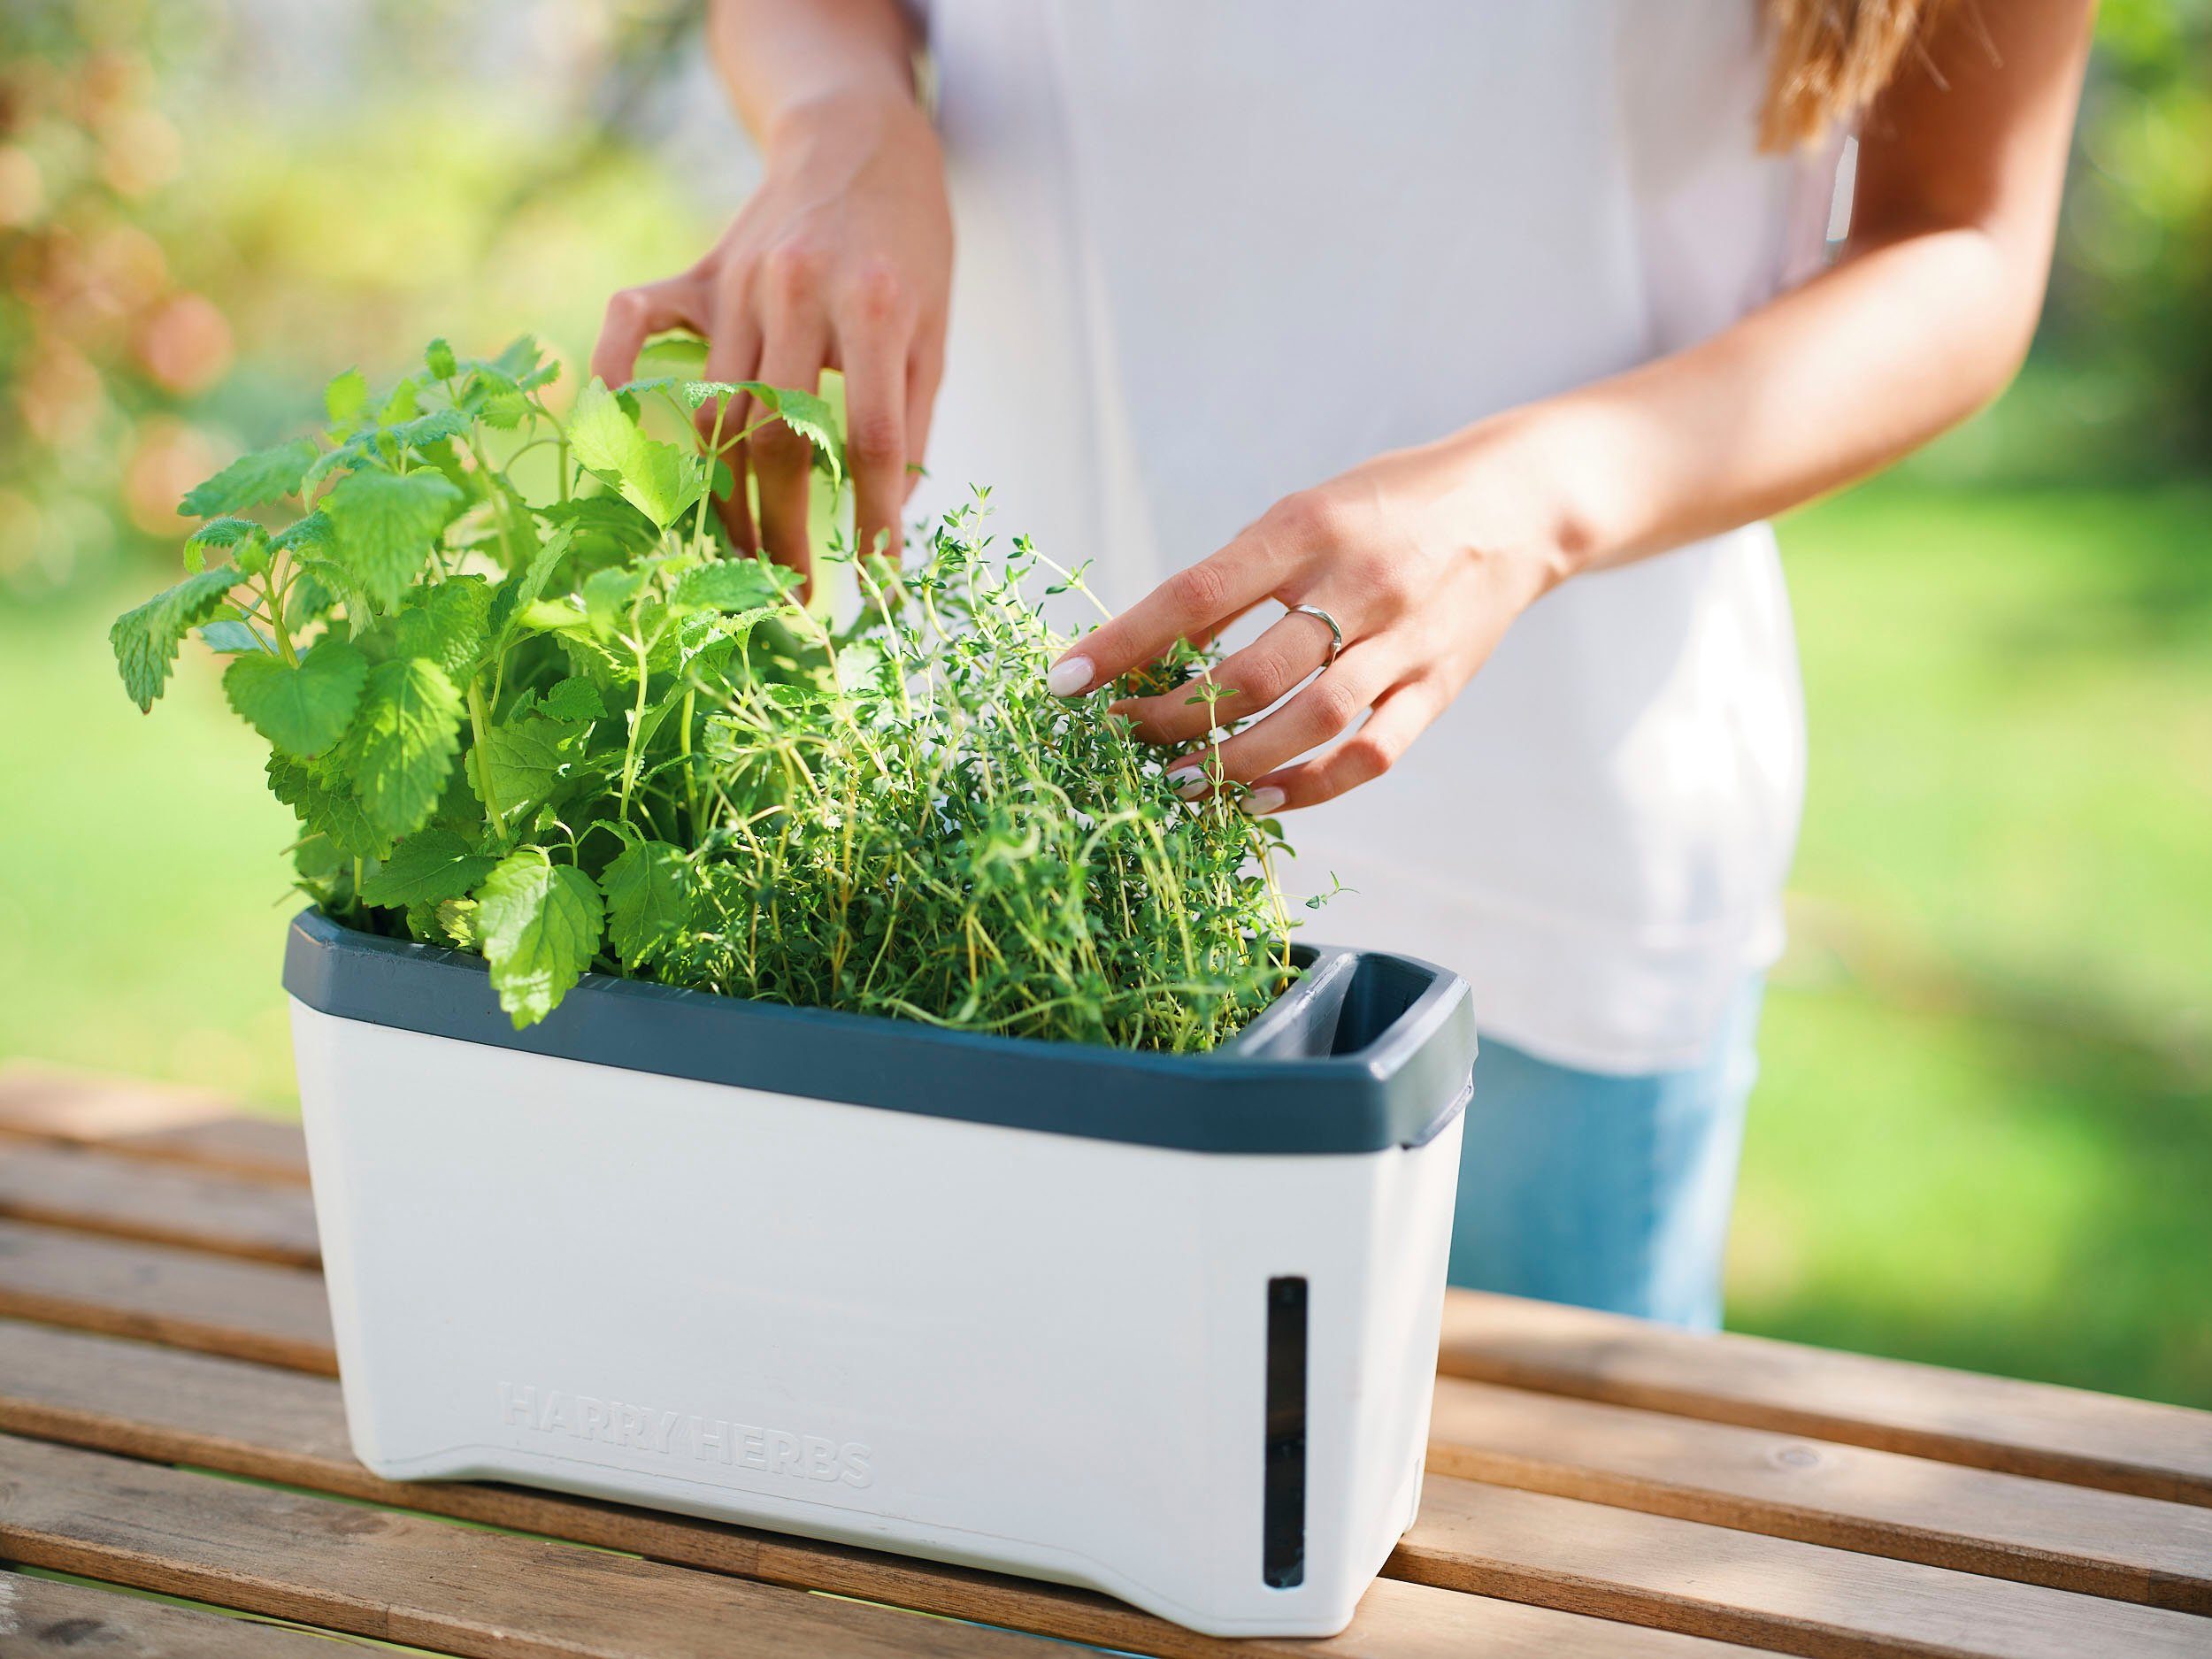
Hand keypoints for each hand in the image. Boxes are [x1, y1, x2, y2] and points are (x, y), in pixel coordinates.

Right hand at [590, 88, 951, 588]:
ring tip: (742, 554)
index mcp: (873, 308)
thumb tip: (886, 519)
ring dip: (724, 498)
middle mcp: (796, 294)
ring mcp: (735, 284)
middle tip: (794, 591)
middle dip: (785, 531)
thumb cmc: (907, 246)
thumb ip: (911, 420)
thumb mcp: (933, 330)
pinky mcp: (694, 273)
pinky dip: (616, 381)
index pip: (870, 438)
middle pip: (779, 440)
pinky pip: (632, 324)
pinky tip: (621, 445)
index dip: (873, 517)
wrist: (856, 138)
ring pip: (714, 413)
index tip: (876, 575)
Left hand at [1047, 432, 1572, 811]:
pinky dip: (1308, 786)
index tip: (1065, 681)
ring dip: (1231, 762)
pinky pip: (1369, 754)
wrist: (1516, 504)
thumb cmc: (1387, 507)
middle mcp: (1359, 585)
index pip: (1196, 596)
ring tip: (1178, 780)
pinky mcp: (1439, 687)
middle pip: (1249, 675)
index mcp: (1308, 528)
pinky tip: (1258, 798)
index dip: (1124, 644)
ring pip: (1306, 723)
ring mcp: (1405, 642)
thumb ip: (1237, 578)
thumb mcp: (1305, 513)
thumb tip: (1149, 649)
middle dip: (1171, 718)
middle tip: (1122, 738)